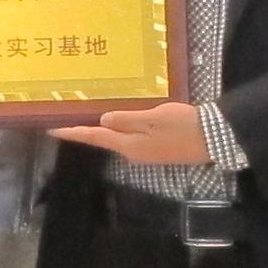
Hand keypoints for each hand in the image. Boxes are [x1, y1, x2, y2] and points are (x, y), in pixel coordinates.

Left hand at [50, 102, 212, 165]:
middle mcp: (133, 152)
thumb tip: (104, 119)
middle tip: (70, 115)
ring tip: (91, 114)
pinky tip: (121, 119)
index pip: (95, 137)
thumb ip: (127, 119)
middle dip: (88, 128)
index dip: (74, 132)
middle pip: (105, 138)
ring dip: (105, 128)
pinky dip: (123, 128)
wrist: (213, 140)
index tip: (54, 130)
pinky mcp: (157, 150)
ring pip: (119, 138)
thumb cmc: (182, 125)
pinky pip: (133, 138)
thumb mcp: (153, 117)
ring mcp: (146, 153)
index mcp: (129, 145)